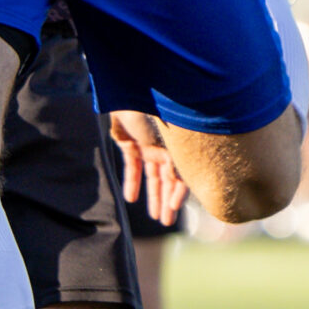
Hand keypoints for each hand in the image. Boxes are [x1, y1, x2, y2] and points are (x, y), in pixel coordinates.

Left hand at [109, 110, 188, 226]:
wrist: (128, 86)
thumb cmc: (152, 104)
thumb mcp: (164, 131)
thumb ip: (172, 155)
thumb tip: (179, 180)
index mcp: (176, 145)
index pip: (181, 174)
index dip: (178, 192)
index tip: (174, 207)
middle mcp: (165, 147)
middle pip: (167, 179)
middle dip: (167, 201)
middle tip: (166, 222)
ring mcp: (148, 145)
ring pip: (152, 176)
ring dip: (153, 196)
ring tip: (155, 216)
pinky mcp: (130, 143)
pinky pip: (133, 166)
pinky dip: (133, 181)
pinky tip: (131, 198)